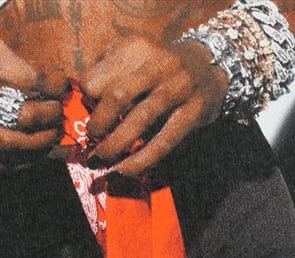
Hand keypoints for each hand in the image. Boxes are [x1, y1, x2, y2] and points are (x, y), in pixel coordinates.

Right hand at [0, 27, 67, 170]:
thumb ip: (12, 60)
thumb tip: (49, 83)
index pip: (24, 78)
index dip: (51, 87)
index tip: (61, 88)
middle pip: (18, 114)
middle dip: (47, 119)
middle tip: (58, 117)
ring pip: (5, 141)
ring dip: (36, 145)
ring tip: (49, 139)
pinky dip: (12, 165)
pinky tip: (27, 158)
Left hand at [81, 35, 227, 175]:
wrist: (210, 68)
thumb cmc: (158, 70)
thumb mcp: (132, 57)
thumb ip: (106, 73)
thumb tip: (84, 105)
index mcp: (135, 48)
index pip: (98, 78)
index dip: (87, 102)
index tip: (87, 114)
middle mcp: (159, 63)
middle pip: (118, 96)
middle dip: (98, 125)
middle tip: (90, 142)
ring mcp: (178, 86)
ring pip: (140, 119)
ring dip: (115, 145)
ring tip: (99, 161)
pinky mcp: (194, 111)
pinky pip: (163, 141)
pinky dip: (141, 160)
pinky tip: (124, 171)